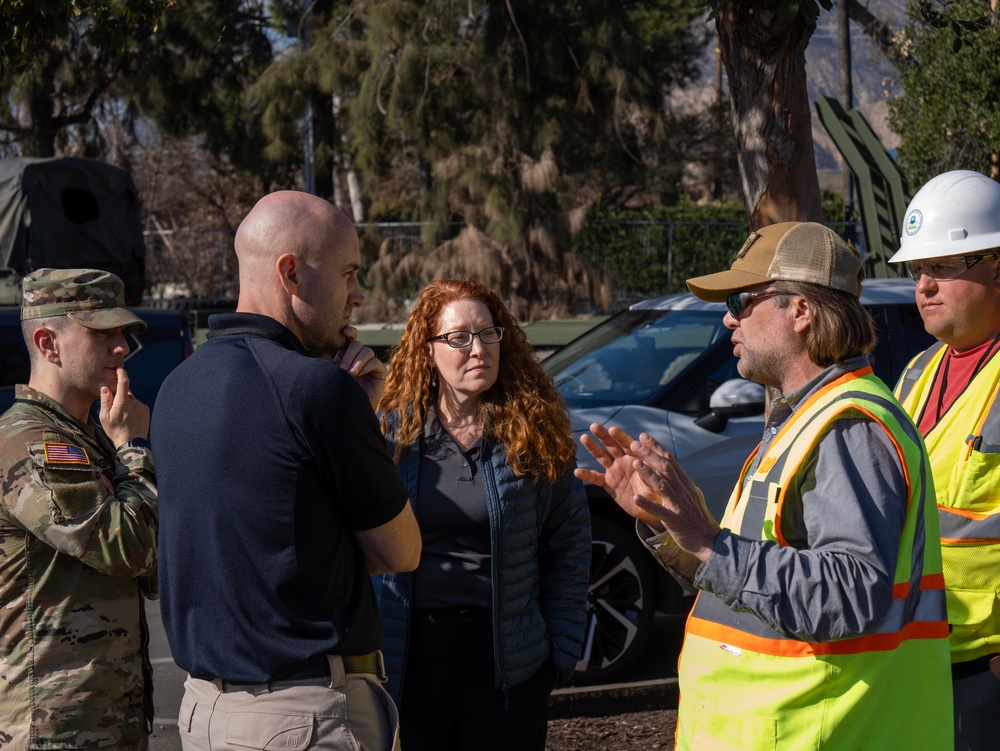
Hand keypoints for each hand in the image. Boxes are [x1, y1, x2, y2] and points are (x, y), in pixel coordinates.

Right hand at [99, 368, 149, 448]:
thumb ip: (105, 401)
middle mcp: (134, 402)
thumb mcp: (104, 417)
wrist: (132, 443)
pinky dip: (133, 408)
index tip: (120, 369)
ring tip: (123, 416)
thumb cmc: (115, 430)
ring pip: (131, 399)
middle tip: (115, 408)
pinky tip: (129, 418)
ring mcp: (142, 406)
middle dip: (120, 396)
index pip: (124, 383)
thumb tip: (105, 388)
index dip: (122, 374)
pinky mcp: (146, 410)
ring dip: (127, 403)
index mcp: (123, 403)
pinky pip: (137, 405)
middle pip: (126, 392)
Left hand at [332, 326, 386, 407]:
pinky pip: (375, 362)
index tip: (344, 332)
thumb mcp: (330, 374)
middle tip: (342, 369)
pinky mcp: (380, 371)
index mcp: (346, 354)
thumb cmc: (337, 393)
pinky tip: (358, 375)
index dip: (349, 332)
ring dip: (356, 361)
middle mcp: (359, 357)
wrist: (349, 411)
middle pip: (357, 344)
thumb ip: (327, 361)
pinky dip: (366, 366)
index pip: (350, 338)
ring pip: (367, 351)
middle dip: (348, 355)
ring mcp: (371, 364)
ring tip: (349, 374)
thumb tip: (320, 348)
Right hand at [575, 423, 666, 528]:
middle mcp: (623, 460)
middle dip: (603, 435)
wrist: (652, 507)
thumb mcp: (657, 480)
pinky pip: (596, 478)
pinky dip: (587, 475)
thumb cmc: (658, 491)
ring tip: (584, 437)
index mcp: (636, 456)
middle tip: (594, 425)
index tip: (612, 429)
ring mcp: (614, 471)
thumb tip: (639, 463)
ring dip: (592, 447)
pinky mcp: (608, 484)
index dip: (620, 436)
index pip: (627, 443)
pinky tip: (576, 471)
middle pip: (611, 445)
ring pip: (601, 456)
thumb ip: (648, 471)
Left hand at [576, 424, 718, 561]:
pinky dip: (647, 504)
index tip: (643, 436)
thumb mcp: (692, 495)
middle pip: (665, 467)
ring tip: (634, 463)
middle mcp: (683, 490)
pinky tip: (636, 498)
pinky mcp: (675, 519)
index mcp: (685, 483)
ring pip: (663, 484)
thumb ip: (682, 482)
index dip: (656, 447)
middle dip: (649, 454)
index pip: (670, 460)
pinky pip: (659, 510)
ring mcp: (679, 504)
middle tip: (634, 443)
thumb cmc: (697, 519)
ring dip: (648, 473)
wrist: (709, 540)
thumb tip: (674, 469)